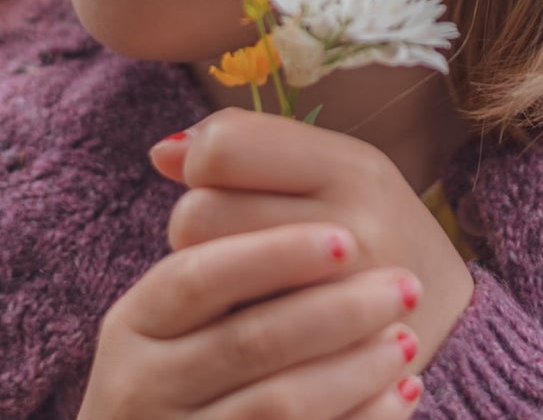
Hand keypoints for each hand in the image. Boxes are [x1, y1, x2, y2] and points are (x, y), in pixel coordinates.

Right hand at [77, 220, 423, 417]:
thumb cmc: (201, 345)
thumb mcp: (194, 292)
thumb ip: (214, 216)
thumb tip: (178, 148)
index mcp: (136, 321)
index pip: (201, 274)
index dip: (273, 255)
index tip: (347, 237)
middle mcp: (140, 384)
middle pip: (247, 341)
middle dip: (333, 314)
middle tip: (404, 286)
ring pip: (276, 405)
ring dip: (353, 370)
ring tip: (406, 338)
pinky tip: (401, 393)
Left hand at [151, 109, 475, 376]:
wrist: (454, 324)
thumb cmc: (375, 230)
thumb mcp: (337, 170)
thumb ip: (255, 149)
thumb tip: (162, 150)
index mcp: (353, 168)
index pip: (224, 147)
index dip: (202, 162)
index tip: (222, 180)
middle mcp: (351, 227)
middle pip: (199, 212)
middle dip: (196, 226)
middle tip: (227, 239)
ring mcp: (338, 301)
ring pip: (201, 277)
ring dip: (202, 278)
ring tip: (238, 279)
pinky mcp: (319, 360)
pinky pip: (225, 336)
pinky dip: (219, 330)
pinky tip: (245, 323)